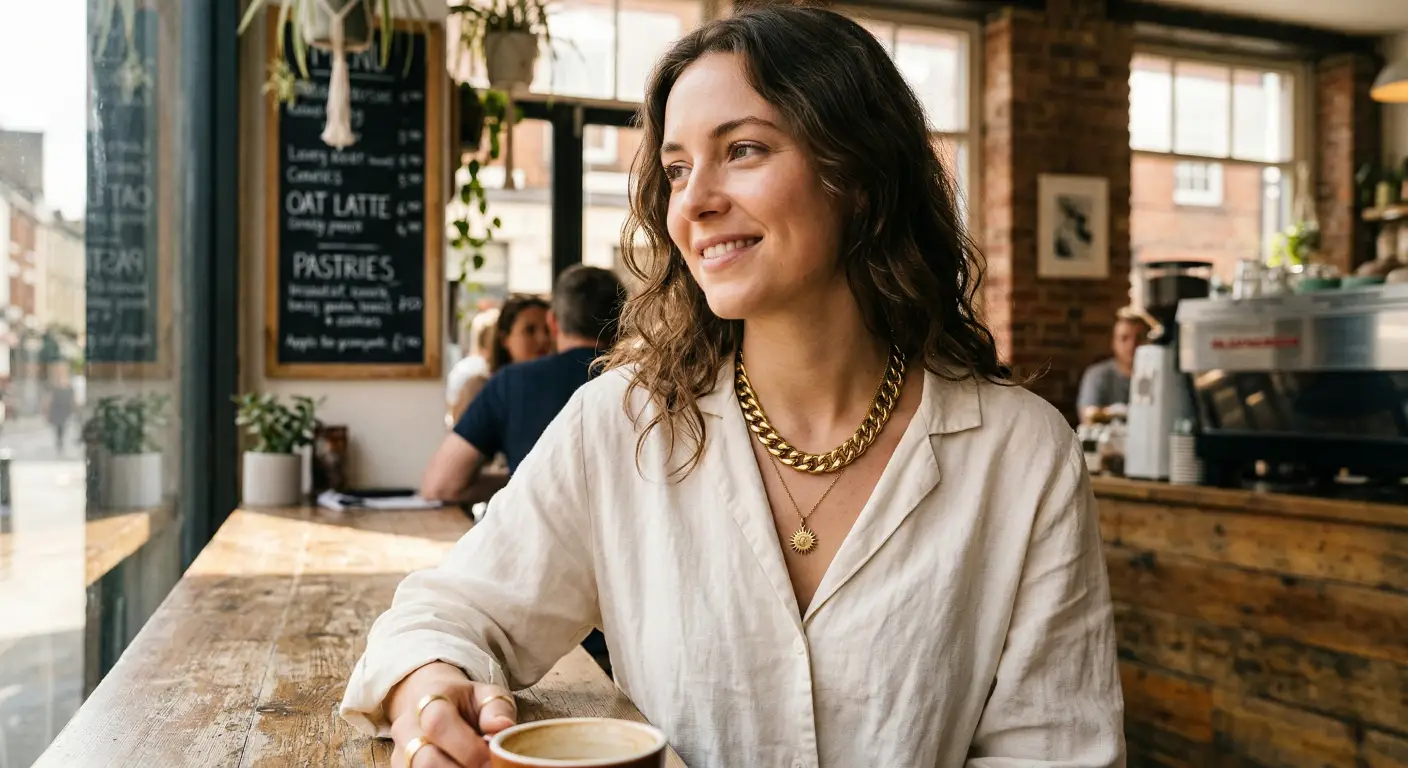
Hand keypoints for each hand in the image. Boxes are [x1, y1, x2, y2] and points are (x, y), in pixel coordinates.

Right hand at [386, 661, 517, 766]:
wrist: (432, 704)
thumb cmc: (464, 702)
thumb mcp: (485, 694)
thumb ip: (496, 707)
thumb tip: (502, 726)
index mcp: (428, 698)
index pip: (438, 723)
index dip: (467, 747)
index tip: (491, 758)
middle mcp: (407, 725)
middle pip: (425, 760)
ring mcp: (400, 751)